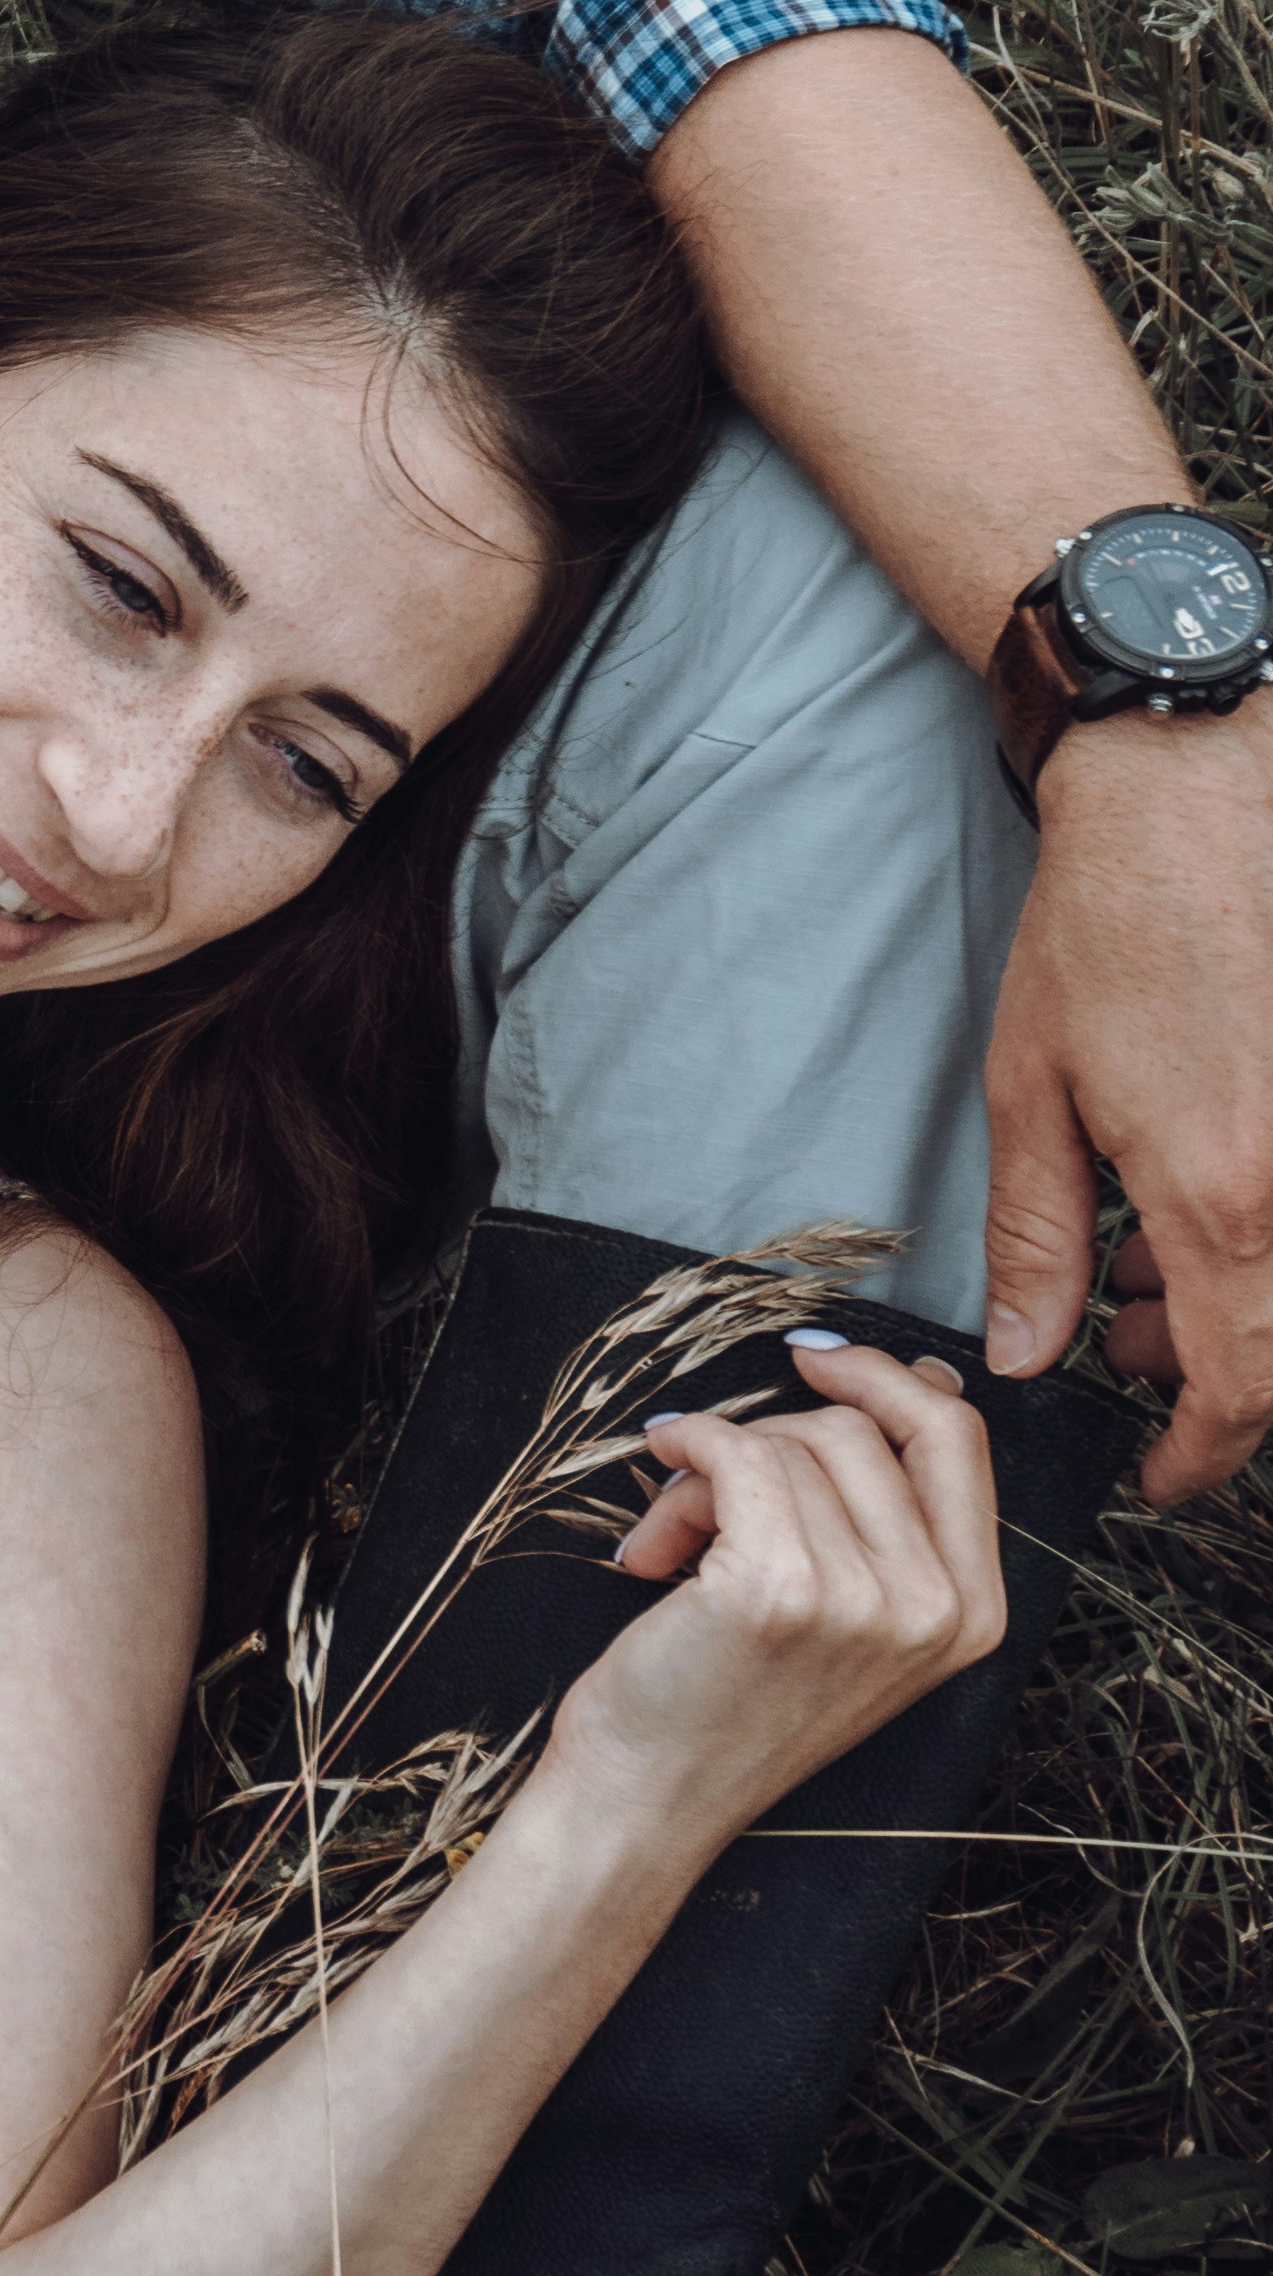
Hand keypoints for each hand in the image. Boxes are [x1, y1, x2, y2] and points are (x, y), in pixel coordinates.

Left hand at [568, 1335, 1003, 1840]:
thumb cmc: (733, 1703)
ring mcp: (863, 1600)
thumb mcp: (855, 1616)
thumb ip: (891, 1513)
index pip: (958, 1440)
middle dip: (770, 1439)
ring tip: (676, 1544)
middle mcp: (934, 1609)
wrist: (649, 1801)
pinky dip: (684, 1450)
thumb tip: (921, 1377)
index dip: (883, 1379)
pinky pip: (734, 1452)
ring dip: (708, 1473)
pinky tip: (656, 1501)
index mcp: (971, 1612)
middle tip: (712, 1494)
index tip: (813, 1362)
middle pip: (860, 1430)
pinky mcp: (780, 1588)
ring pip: (788, 1444)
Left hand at [980, 710, 1272, 1498]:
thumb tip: (1028, 1353)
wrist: (1193, 801)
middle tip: (1115, 1338)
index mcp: (1223, 1195)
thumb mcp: (1033, 1092)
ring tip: (1132, 1261)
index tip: (1162, 1474)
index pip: (1240, 1384)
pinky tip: (1182, 1201)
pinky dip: (1246, 1236)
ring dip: (1223, 1300)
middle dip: (1202, 1376)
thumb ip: (1036, 1239)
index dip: (1201, 1451)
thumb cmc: (1108, 927)